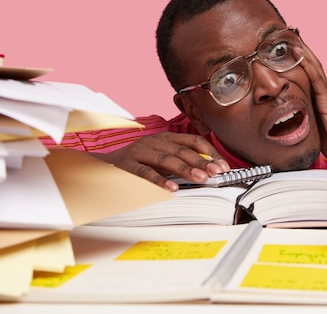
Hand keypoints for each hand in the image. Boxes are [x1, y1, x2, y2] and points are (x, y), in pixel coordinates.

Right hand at [90, 132, 230, 190]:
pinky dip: (160, 181)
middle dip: (202, 162)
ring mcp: (140, 151)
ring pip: (167, 159)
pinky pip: (145, 173)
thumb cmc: (138, 163)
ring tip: (200, 179)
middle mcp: (154, 141)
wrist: (103, 166)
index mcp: (165, 138)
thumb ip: (181, 161)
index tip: (223, 166)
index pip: (193, 140)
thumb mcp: (161, 158)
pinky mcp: (127, 165)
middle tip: (215, 173)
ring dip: (186, 169)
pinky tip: (172, 189)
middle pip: (182, 150)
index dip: (210, 152)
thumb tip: (208, 171)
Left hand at [300, 42, 326, 171]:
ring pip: (313, 67)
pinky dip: (306, 63)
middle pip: (311, 65)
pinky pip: (315, 78)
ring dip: (302, 50)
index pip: (308, 74)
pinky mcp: (326, 101)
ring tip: (290, 35)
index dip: (299, 60)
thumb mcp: (315, 129)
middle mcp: (323, 93)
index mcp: (320, 99)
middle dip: (299, 49)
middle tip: (287, 33)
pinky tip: (298, 52)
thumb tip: (291, 123)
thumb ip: (306, 122)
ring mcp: (325, 95)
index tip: (287, 46)